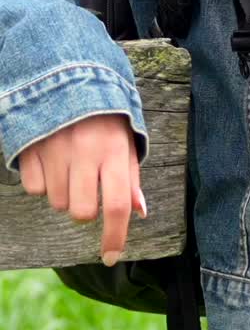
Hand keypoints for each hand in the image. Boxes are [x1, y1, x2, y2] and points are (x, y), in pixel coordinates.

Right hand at [18, 112, 145, 264]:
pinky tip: (52, 159)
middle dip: (86, 208)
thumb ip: (131, 175)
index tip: (111, 256)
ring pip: (58, 203)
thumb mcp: (125, 137)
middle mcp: (84, 151)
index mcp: (113, 148)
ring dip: (65, 193)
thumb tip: (140, 211)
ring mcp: (55, 150)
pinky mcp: (31, 148)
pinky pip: (34, 188)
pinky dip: (43, 181)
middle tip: (89, 185)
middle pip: (82, 212)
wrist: (68, 73)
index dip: (115, 237)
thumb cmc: (104, 113)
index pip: (117, 205)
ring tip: (71, 164)